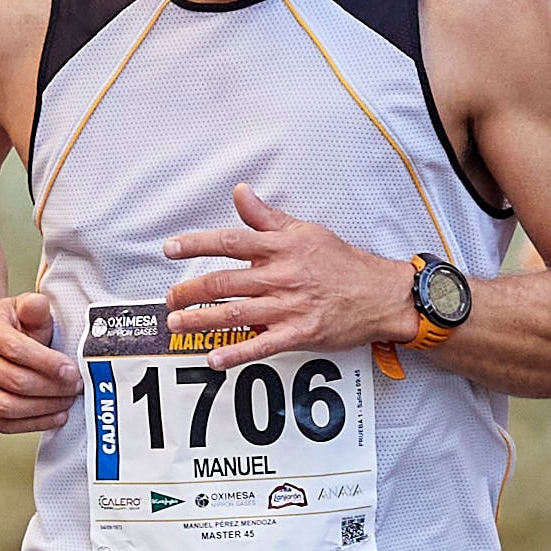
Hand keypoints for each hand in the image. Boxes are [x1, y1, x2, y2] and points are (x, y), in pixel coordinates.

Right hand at [0, 287, 82, 433]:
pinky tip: (51, 417)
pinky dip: (31, 425)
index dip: (48, 364)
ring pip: (7, 408)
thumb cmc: (7, 329)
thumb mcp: (21, 310)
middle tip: (75, 389)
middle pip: (14, 382)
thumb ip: (34, 307)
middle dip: (51, 389)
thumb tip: (38, 304)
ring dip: (43, 410)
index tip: (72, 373)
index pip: (16, 350)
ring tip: (65, 403)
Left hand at [159, 184, 415, 367]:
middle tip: (169, 297)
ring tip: (177, 325)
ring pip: (236, 314)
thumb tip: (240, 192)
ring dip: (202, 321)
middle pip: (225, 282)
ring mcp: (289, 306)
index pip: (231, 242)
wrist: (380, 294)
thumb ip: (267, 217)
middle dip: (191, 291)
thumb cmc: (342, 262)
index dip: (197, 244)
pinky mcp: (299, 333)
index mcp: (281, 248)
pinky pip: (262, 345)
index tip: (170, 249)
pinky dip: (236, 353)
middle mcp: (281, 276)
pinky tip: (213, 358)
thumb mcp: (305, 231)